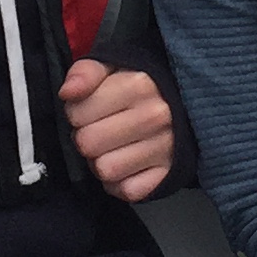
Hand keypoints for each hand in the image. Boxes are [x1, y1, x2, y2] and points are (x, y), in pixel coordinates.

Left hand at [59, 58, 174, 201]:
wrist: (188, 103)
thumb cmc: (142, 84)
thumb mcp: (113, 65)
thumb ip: (86, 72)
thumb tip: (68, 93)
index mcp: (139, 84)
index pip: (77, 114)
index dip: (76, 112)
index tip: (90, 108)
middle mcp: (155, 116)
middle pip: (88, 144)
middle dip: (87, 138)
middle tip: (100, 129)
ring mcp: (166, 147)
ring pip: (105, 171)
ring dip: (102, 162)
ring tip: (113, 147)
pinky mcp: (170, 174)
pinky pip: (127, 191)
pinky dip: (121, 183)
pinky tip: (127, 164)